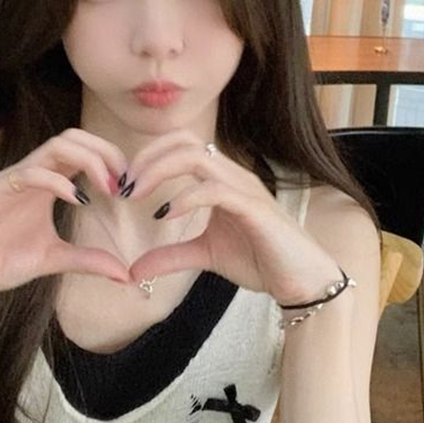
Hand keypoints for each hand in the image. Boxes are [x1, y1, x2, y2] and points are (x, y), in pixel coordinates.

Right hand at [0, 129, 130, 298]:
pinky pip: (31, 173)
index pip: (82, 151)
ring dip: (89, 160)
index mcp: (46, 183)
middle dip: (105, 152)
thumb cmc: (0, 261)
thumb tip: (125, 274)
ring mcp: (13, 179)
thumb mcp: (55, 260)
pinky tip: (78, 198)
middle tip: (125, 180)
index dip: (110, 160)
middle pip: (73, 137)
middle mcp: (32, 174)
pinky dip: (58, 181)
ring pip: (55, 146)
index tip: (129, 186)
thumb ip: (88, 261)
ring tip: (108, 186)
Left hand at [126, 130, 340, 305]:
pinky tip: (165, 215)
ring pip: (197, 157)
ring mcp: (245, 189)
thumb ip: (170, 257)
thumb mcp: (204, 256)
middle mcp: (233, 175)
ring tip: (135, 196)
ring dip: (159, 171)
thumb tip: (134, 270)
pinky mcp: (254, 209)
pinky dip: (185, 199)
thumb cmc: (260, 260)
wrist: (300, 281)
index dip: (147, 158)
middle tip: (123, 187)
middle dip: (147, 158)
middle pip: (184, 142)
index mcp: (221, 179)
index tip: (124, 186)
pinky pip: (215, 191)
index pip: (180, 146)